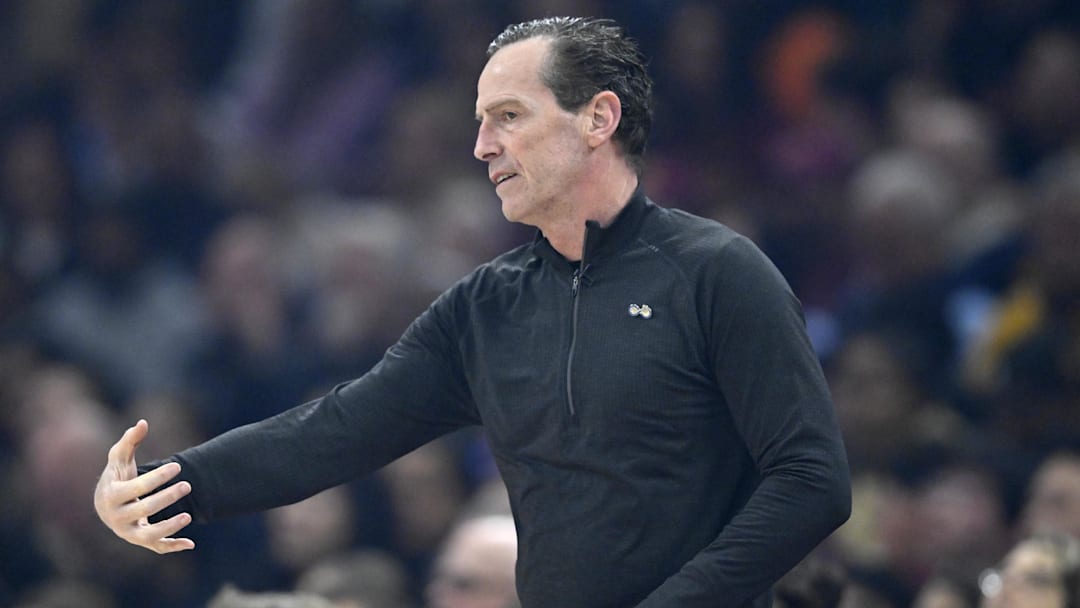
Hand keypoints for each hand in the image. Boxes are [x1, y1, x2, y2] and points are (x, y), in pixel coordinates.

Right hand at [94, 419, 194, 552]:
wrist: (107, 505)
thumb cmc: (117, 476)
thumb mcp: (119, 458)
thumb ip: (130, 440)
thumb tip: (143, 422)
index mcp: (111, 496)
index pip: (136, 488)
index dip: (157, 477)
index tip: (177, 466)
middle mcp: (117, 518)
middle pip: (143, 510)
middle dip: (166, 498)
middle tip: (188, 485)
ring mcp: (128, 532)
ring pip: (148, 535)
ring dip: (169, 527)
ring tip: (189, 515)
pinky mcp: (140, 540)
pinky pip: (156, 548)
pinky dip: (172, 547)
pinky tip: (191, 543)